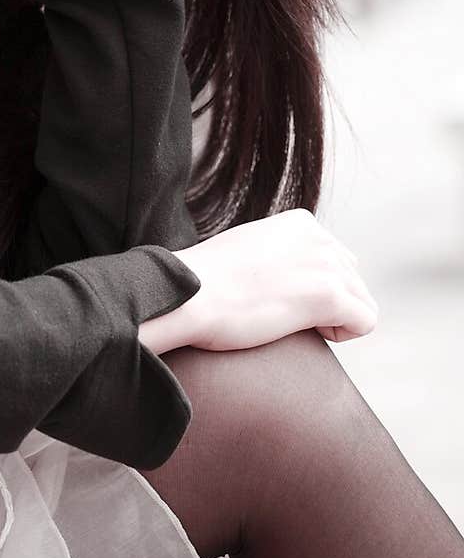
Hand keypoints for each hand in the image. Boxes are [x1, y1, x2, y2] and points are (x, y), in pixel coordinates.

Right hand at [138, 209, 378, 354]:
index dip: (313, 287)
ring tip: (293, 325)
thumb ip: (276, 254)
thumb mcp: (247, 251)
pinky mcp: (329, 294)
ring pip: (362, 301)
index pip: (336, 259)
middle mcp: (320, 237)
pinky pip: (365, 321)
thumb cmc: (206, 283)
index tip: (281, 298)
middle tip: (286, 316)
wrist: (190, 295)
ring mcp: (326, 263)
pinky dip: (343, 335)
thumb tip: (287, 280)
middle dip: (328, 304)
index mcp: (300, 222)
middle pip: (353, 280)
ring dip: (334, 321)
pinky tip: (309, 333)